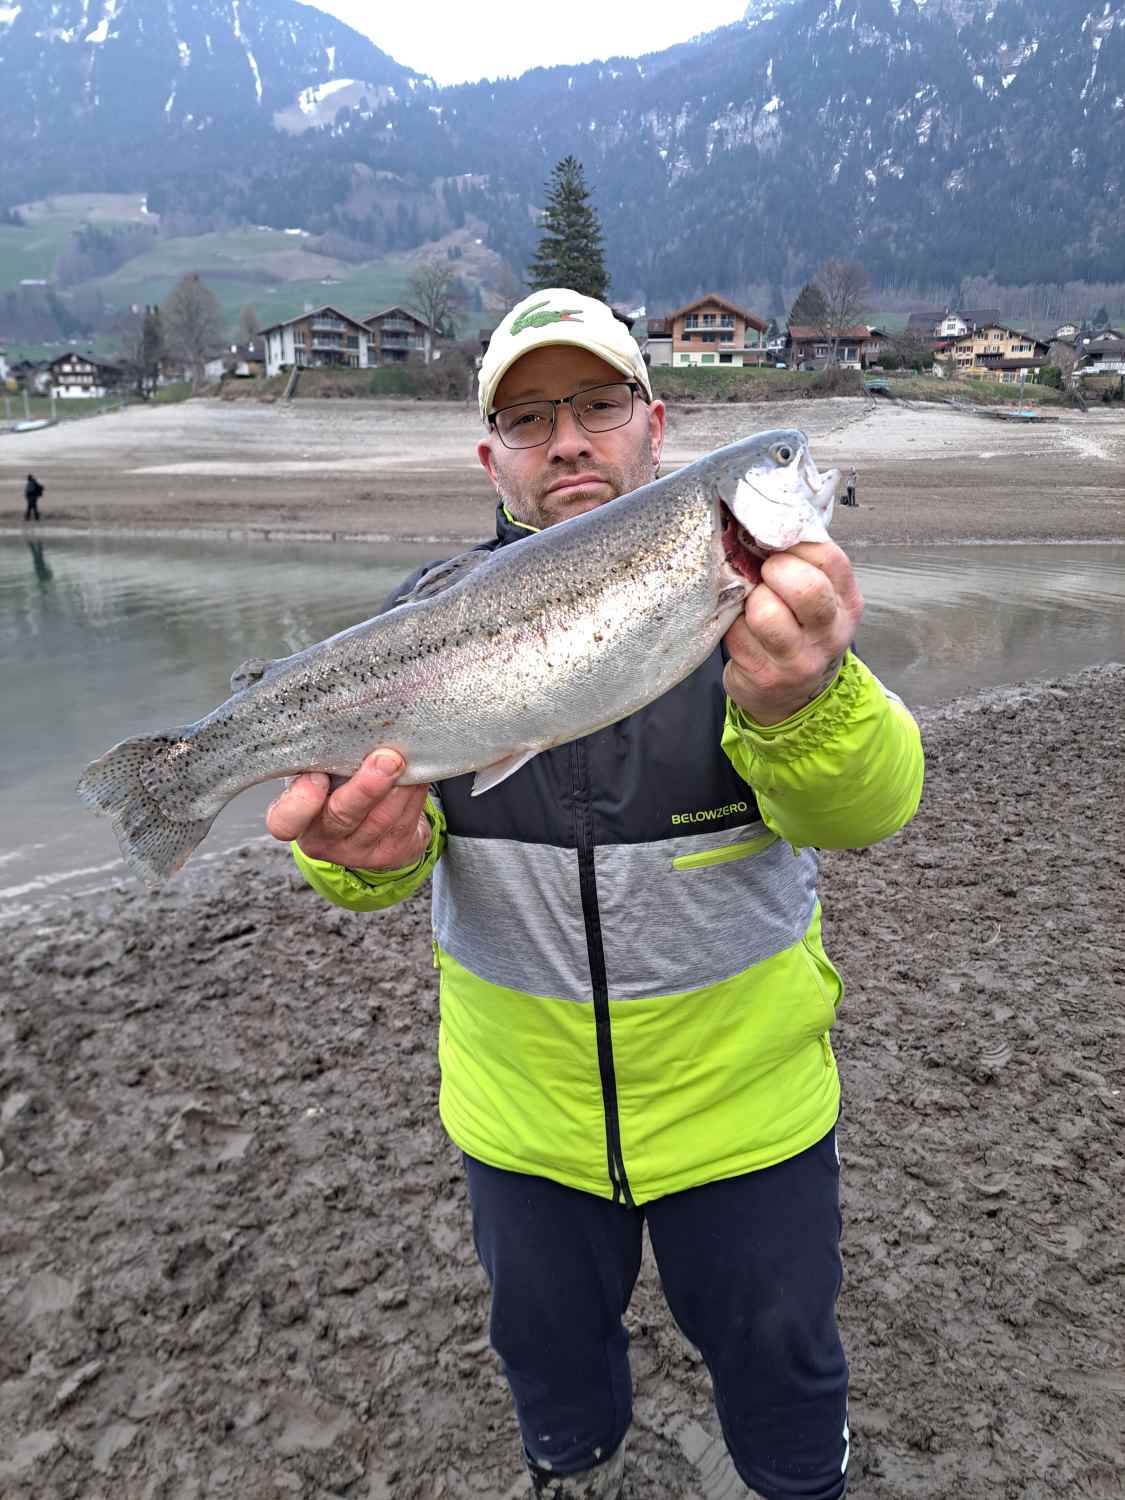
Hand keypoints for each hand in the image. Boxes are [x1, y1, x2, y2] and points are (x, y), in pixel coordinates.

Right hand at [266, 750, 430, 869]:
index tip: (317, 776)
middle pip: (342, 816)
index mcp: (296, 817)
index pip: (285, 820)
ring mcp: (358, 851)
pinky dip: (414, 793)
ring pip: (383, 818)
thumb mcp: (321, 770)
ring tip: (406, 758)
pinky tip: (417, 774)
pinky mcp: (391, 854)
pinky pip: (405, 820)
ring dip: (400, 785)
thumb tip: (352, 723)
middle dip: (367, 787)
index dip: (301, 801)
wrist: (369, 823)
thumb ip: (324, 756)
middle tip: (386, 758)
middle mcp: (324, 839)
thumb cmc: (337, 785)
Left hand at [723, 541, 862, 725]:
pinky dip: (731, 624)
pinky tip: (740, 628)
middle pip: (805, 587)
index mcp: (847, 603)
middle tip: (764, 574)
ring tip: (751, 604)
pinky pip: (737, 634)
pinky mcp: (764, 676)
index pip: (828, 557)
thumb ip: (803, 561)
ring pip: (765, 612)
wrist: (792, 696)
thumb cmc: (799, 631)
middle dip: (774, 571)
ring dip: (749, 600)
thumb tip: (765, 517)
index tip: (776, 545)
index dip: (793, 543)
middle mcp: (830, 633)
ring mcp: (799, 660)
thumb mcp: (818, 597)